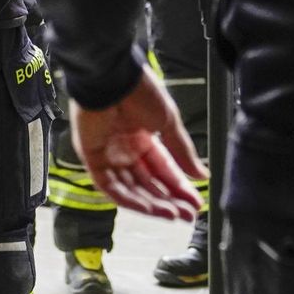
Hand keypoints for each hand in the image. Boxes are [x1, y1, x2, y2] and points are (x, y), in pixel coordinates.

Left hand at [70, 65, 207, 220]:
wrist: (112, 78)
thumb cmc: (138, 91)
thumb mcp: (168, 122)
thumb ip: (182, 151)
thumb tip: (201, 175)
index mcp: (142, 135)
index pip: (162, 168)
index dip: (178, 186)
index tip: (195, 202)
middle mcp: (125, 146)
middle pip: (147, 181)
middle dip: (168, 200)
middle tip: (188, 215)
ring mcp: (108, 152)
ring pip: (130, 188)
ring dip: (152, 204)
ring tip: (174, 215)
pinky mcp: (91, 157)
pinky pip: (109, 185)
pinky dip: (129, 199)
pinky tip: (150, 209)